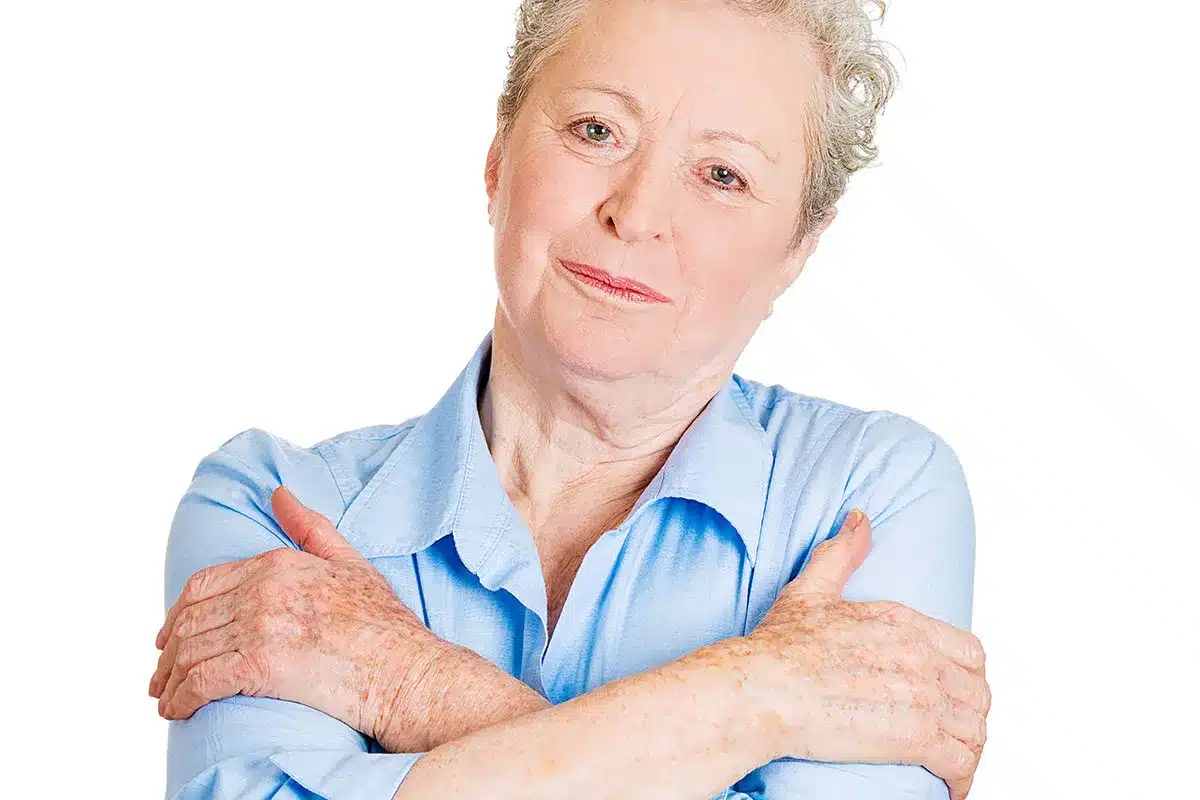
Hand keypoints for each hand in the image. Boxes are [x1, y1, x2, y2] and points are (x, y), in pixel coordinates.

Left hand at [149, 484, 446, 747]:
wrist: (406, 673)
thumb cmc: (386, 626)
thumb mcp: (349, 563)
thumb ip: (310, 528)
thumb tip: (278, 493)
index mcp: (278, 563)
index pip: (202, 585)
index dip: (178, 614)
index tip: (169, 638)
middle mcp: (263, 589)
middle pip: (189, 620)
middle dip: (167, 653)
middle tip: (161, 677)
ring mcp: (260, 626)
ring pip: (189, 652)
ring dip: (170, 680)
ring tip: (167, 698)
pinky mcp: (260, 666)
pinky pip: (200, 682)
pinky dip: (180, 700)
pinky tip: (177, 712)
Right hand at [745, 509, 989, 799]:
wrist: (761, 689)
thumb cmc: (777, 646)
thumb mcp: (812, 589)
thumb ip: (842, 552)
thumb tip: (860, 518)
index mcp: (905, 621)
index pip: (970, 653)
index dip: (966, 679)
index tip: (952, 697)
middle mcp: (922, 655)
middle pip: (978, 693)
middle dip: (970, 717)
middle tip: (951, 736)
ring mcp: (922, 696)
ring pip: (975, 729)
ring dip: (969, 750)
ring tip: (951, 765)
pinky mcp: (915, 737)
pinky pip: (962, 762)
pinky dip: (962, 779)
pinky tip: (950, 789)